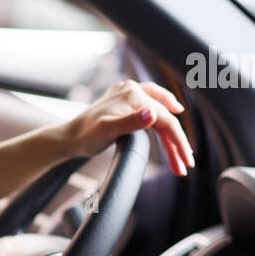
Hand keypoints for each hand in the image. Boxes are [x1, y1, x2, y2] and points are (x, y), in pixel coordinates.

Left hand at [64, 80, 194, 175]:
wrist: (68, 137)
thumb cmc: (85, 136)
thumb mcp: (107, 131)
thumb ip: (130, 122)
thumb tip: (152, 113)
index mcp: (132, 94)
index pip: (164, 120)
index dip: (178, 141)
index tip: (186, 162)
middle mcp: (132, 89)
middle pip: (164, 118)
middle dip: (176, 144)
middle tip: (185, 166)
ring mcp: (128, 93)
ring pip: (160, 114)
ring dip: (170, 136)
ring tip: (180, 157)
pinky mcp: (125, 100)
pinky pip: (152, 105)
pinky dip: (163, 116)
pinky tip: (172, 118)